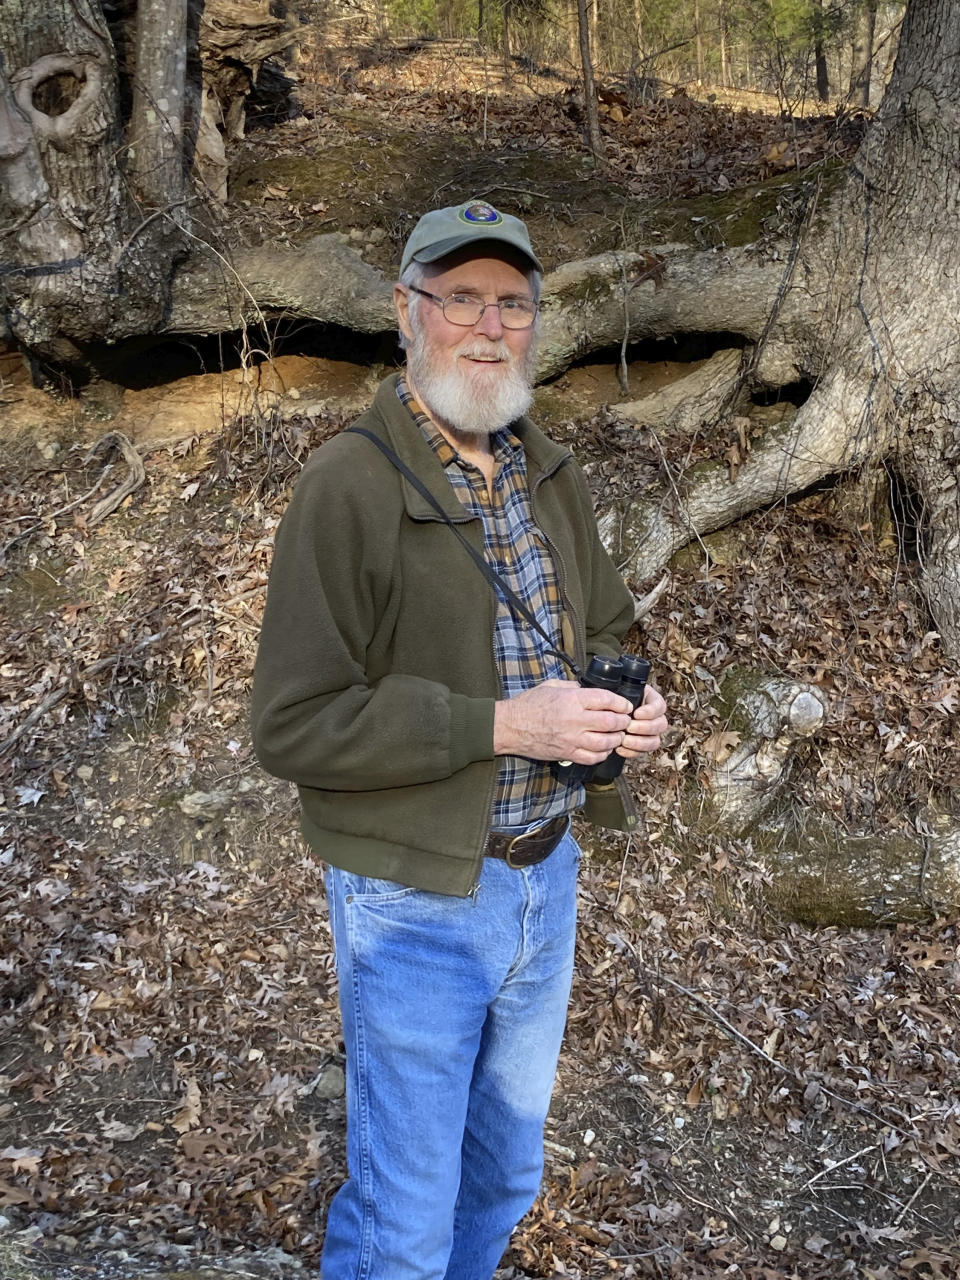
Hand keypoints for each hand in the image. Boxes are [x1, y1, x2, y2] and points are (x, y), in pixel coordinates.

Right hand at [494, 679, 632, 764]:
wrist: (510, 727)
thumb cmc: (529, 705)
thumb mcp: (552, 686)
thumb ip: (574, 687)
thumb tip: (591, 690)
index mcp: (572, 699)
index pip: (606, 699)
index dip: (621, 703)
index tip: (625, 705)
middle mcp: (575, 720)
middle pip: (611, 722)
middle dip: (623, 721)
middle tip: (625, 721)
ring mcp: (572, 739)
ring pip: (606, 742)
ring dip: (616, 738)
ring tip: (617, 735)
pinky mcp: (567, 753)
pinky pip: (593, 757)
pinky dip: (603, 754)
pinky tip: (604, 748)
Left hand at [616, 686, 667, 757]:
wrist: (605, 711)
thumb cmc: (614, 698)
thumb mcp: (620, 690)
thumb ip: (625, 693)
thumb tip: (623, 702)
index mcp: (652, 701)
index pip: (660, 706)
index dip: (650, 712)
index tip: (636, 713)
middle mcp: (655, 718)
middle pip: (661, 725)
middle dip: (645, 728)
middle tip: (629, 727)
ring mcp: (650, 734)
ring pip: (655, 742)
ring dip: (640, 743)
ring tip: (624, 740)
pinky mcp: (642, 746)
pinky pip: (642, 753)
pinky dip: (631, 752)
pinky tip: (619, 748)